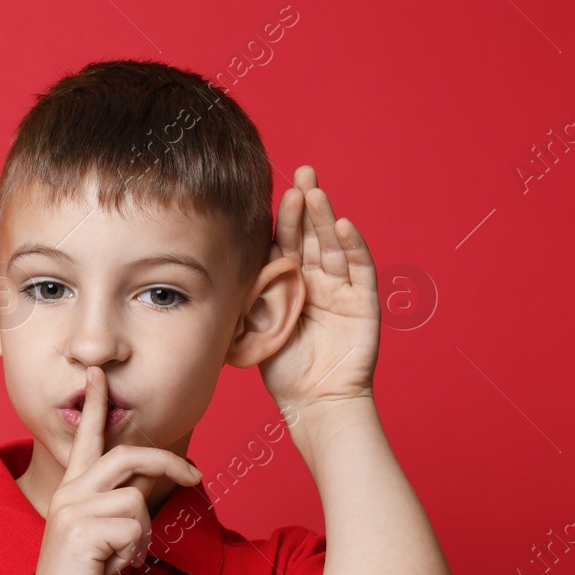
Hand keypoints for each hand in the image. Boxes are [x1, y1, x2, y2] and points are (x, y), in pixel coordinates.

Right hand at [16, 365, 203, 574]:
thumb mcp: (107, 535)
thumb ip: (122, 501)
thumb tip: (155, 474)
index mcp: (72, 491)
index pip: (85, 438)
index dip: (94, 405)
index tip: (97, 373)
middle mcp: (69, 494)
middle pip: (127, 456)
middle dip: (168, 462)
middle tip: (193, 475)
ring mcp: (72, 511)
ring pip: (135, 499)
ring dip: (144, 532)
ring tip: (124, 556)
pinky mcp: (81, 532)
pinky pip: (134, 527)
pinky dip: (135, 551)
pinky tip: (115, 567)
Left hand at [259, 165, 379, 415]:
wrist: (314, 402)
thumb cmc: (282, 370)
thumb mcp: (255, 326)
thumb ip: (246, 295)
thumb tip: (211, 268)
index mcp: (291, 284)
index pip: (284, 243)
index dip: (280, 218)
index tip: (272, 189)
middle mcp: (317, 280)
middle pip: (311, 235)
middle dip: (306, 204)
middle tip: (300, 172)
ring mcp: (342, 289)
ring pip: (332, 246)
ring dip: (324, 218)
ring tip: (315, 192)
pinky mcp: (363, 303)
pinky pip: (359, 269)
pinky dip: (352, 246)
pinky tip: (341, 224)